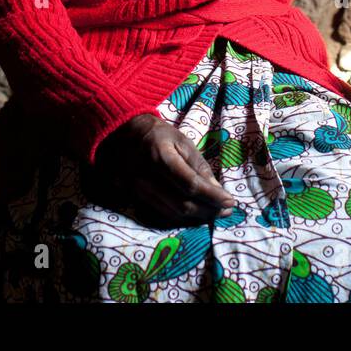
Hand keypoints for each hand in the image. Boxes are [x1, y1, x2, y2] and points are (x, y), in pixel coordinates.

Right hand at [90, 113, 235, 226]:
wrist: (119, 133)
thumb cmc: (156, 134)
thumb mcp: (181, 140)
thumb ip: (198, 165)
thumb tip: (217, 191)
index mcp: (160, 157)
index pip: (191, 185)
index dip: (213, 197)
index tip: (231, 201)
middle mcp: (146, 177)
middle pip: (182, 204)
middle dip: (208, 211)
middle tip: (226, 210)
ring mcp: (137, 190)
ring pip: (172, 213)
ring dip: (197, 217)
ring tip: (215, 213)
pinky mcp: (133, 198)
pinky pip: (162, 214)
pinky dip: (182, 217)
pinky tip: (195, 213)